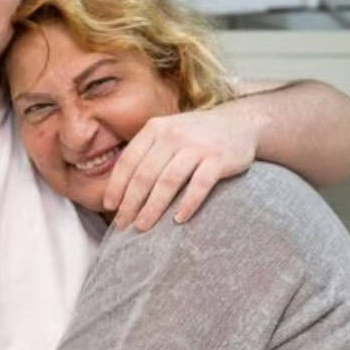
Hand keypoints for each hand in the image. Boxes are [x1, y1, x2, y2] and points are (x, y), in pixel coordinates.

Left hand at [103, 105, 260, 231]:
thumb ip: (146, 153)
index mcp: (155, 128)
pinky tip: (178, 220)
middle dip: (131, 202)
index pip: (128, 161)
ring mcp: (197, 146)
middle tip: (123, 224)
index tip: (110, 207)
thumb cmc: (195, 136)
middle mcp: (173, 134)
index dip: (116, 185)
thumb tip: (119, 188)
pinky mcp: (219, 158)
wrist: (240, 123)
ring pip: (168, 181)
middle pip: (145, 174)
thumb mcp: (167, 133)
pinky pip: (200, 185)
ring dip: (153, 207)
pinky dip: (188, 204)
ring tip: (143, 226)